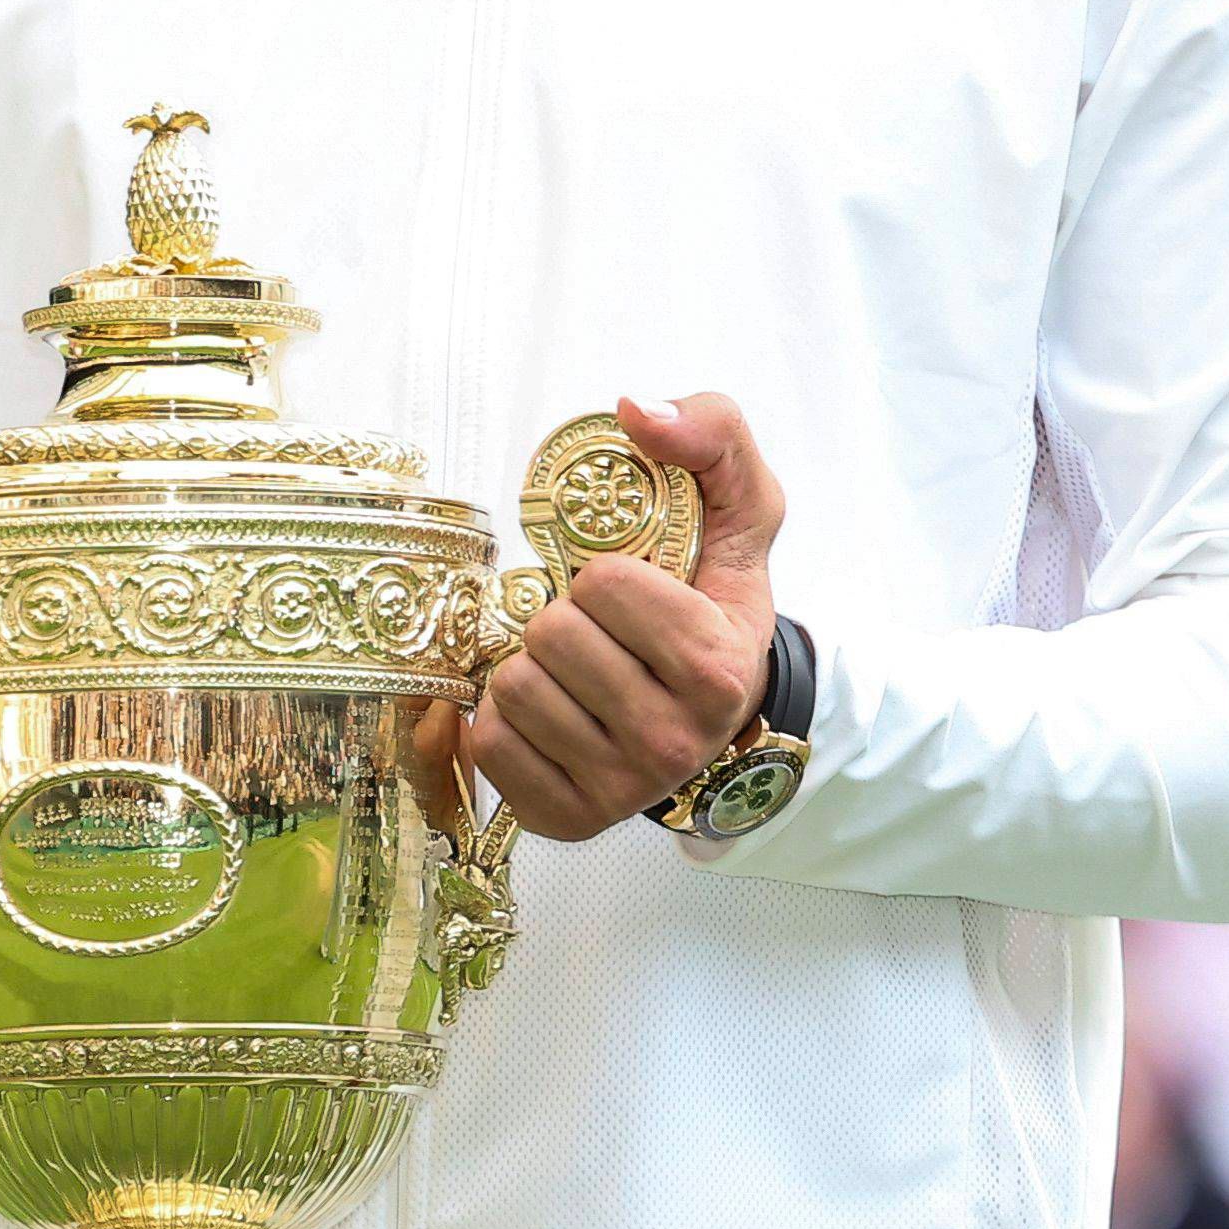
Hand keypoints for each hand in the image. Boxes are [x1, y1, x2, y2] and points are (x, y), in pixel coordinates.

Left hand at [467, 392, 780, 838]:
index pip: (604, 586)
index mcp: (716, 669)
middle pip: (549, 638)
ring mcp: (617, 790)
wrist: (721, 717)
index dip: (608, 574)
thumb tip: (635, 408)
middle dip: (565, 618)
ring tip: (576, 673)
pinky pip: (487, 744)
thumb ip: (712, 435)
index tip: (637, 595)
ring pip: (512, 690)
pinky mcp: (564, 819)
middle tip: (601, 635)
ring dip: (533, 665)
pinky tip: (551, 713)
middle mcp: (671, 742)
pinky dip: (504, 718)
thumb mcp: (742, 510)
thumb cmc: (717, 604)